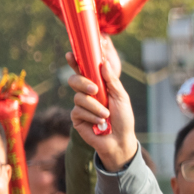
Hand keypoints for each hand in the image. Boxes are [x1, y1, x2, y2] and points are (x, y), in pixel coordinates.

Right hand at [68, 37, 137, 171]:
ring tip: (106, 115)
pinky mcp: (76, 118)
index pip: (84, 71)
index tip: (71, 54)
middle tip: (95, 90)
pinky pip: (78, 111)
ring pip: (78, 98)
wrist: (120, 140)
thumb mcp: (121, 97)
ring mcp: (80, 106)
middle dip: (83, 83)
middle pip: (74, 81)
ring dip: (95, 106)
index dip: (76, 62)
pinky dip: (92, 116)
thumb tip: (104, 63)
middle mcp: (87, 94)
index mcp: (98, 86)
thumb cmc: (123, 118)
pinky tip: (100, 122)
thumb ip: (111, 81)